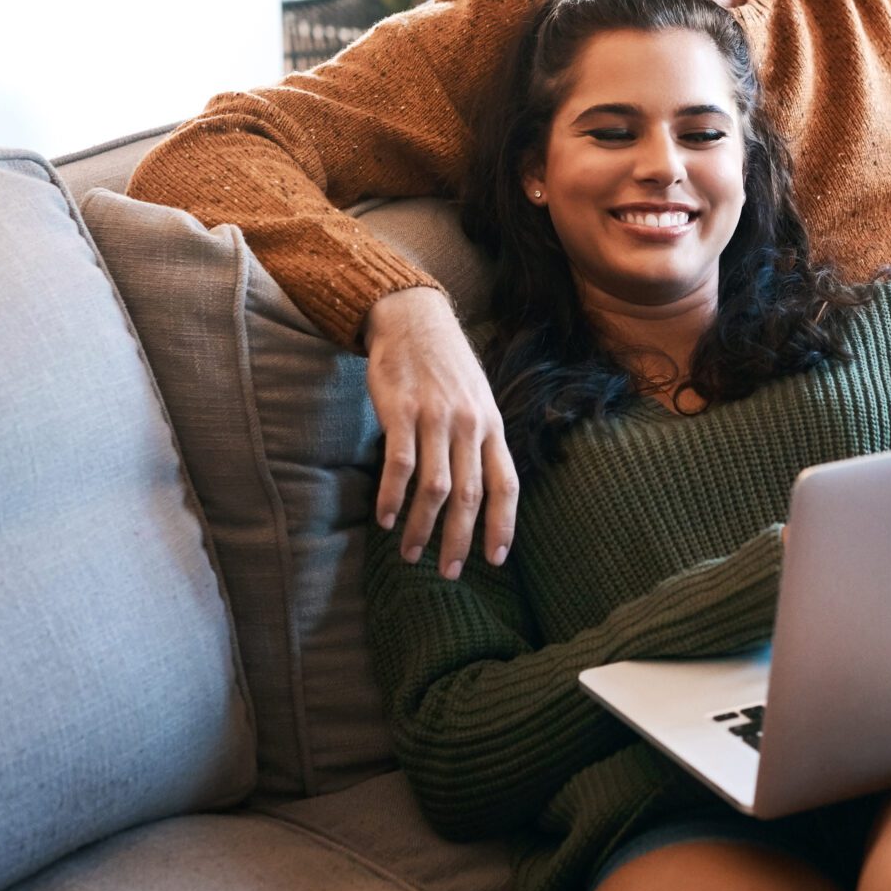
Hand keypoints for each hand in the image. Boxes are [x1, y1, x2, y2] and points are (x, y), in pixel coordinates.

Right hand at [362, 287, 518, 579]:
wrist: (413, 318)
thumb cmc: (445, 367)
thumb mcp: (477, 399)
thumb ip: (481, 440)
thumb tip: (485, 491)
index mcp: (491, 425)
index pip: (506, 483)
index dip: (503, 524)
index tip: (495, 559)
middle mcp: (468, 424)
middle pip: (470, 495)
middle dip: (460, 540)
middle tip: (449, 572)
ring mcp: (435, 418)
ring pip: (435, 487)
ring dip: (422, 527)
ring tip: (410, 553)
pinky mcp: (401, 411)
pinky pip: (400, 464)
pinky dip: (392, 497)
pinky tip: (385, 519)